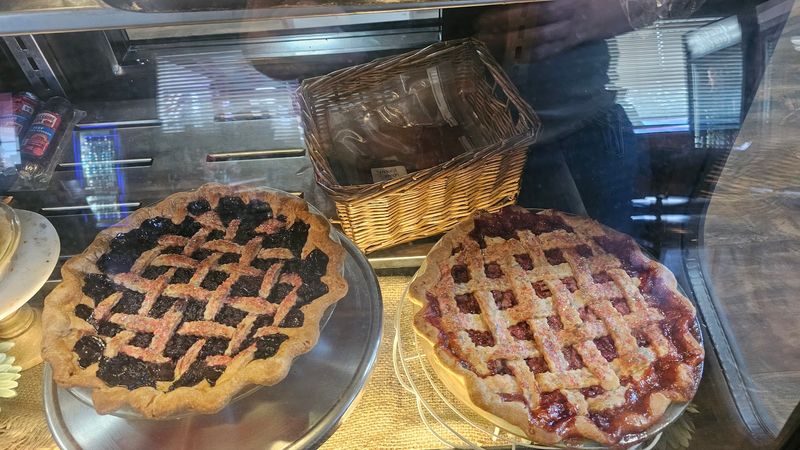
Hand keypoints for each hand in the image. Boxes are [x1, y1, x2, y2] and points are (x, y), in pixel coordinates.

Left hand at [475, 0, 633, 60]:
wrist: (641, 2)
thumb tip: (531, 1)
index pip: (533, 4)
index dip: (511, 8)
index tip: (490, 10)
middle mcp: (567, 12)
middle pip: (529, 20)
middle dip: (503, 25)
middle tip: (481, 28)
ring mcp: (572, 28)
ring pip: (537, 38)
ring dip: (512, 42)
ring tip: (491, 44)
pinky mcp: (579, 40)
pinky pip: (553, 50)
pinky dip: (533, 55)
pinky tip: (517, 58)